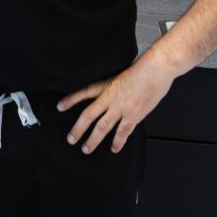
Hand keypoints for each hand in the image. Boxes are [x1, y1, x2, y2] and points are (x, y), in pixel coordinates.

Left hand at [57, 54, 175, 153]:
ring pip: (102, 127)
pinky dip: (118, 142)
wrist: (157, 69)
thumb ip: (113, 86)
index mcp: (106, 85)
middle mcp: (110, 98)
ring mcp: (121, 108)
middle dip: (78, 129)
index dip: (71, 100)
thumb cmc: (142, 68)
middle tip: (70, 139)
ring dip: (93, 140)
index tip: (60, 106)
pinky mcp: (134, 115)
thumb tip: (109, 94)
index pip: (83, 93)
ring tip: (86, 148)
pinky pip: (123, 132)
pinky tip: (113, 148)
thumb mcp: (121, 73)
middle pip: (88, 115)